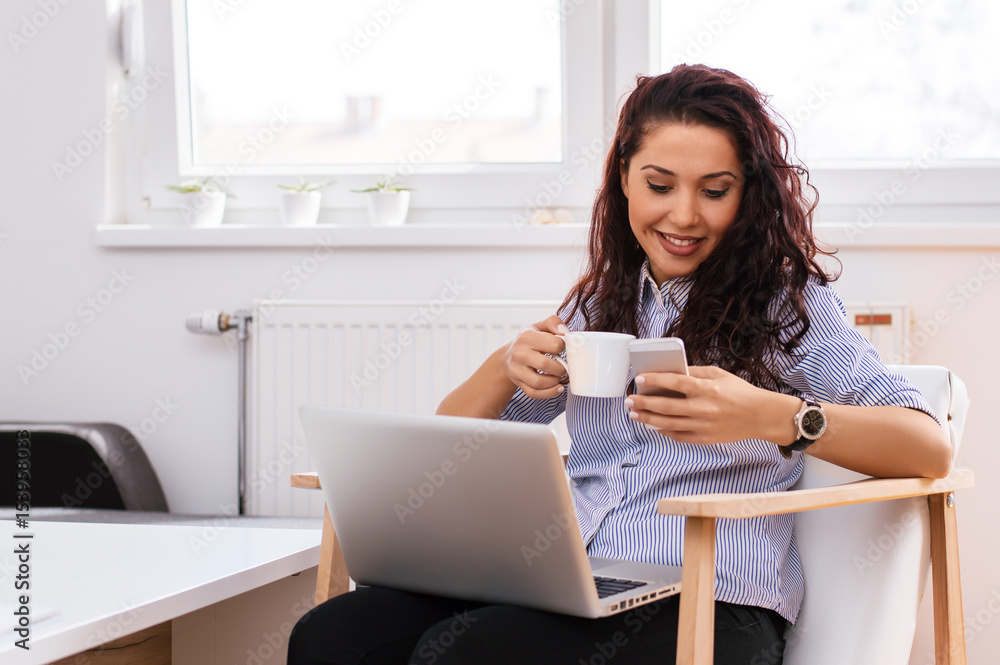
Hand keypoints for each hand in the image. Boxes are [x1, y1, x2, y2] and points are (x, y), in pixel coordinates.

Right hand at [503, 315, 568, 398]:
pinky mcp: (518, 383)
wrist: (508, 355)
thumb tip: (565, 332)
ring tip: (558, 376)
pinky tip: (557, 388)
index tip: (561, 348)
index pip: (554, 344)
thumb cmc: (529, 340)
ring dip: (555, 382)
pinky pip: (534, 393)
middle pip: (545, 365)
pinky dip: (549, 393)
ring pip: (539, 382)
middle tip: (563, 367)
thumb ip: (554, 322)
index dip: (563, 347)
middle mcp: (519, 353)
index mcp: (527, 337)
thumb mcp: (539, 326)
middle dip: (560, 368)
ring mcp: (517, 370)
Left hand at [624, 366, 799, 444]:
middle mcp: (703, 409)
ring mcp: (704, 426)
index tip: (639, 379)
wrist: (760, 416)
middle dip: (643, 403)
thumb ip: (695, 373)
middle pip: (666, 407)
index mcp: (707, 389)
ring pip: (668, 424)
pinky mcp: (705, 438)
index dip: (654, 381)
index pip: (675, 383)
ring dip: (648, 419)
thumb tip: (673, 371)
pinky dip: (664, 431)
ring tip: (634, 414)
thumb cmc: (740, 392)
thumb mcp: (719, 374)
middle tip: (629, 400)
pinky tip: (654, 426)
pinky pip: (679, 436)